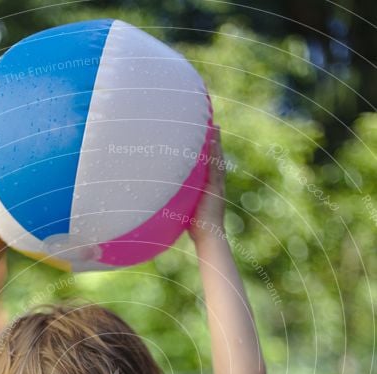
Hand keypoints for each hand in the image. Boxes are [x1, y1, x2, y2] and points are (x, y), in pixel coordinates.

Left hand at [188, 124, 226, 244]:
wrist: (208, 236)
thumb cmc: (196, 228)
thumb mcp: (188, 209)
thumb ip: (183, 201)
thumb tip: (168, 199)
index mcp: (211, 189)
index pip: (211, 167)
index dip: (210, 153)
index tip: (208, 138)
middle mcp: (216, 185)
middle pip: (216, 159)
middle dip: (215, 143)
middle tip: (214, 126)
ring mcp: (217, 185)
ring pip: (217, 159)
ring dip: (216, 142)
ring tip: (215, 127)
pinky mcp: (216, 187)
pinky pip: (215, 165)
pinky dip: (215, 152)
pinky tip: (212, 140)